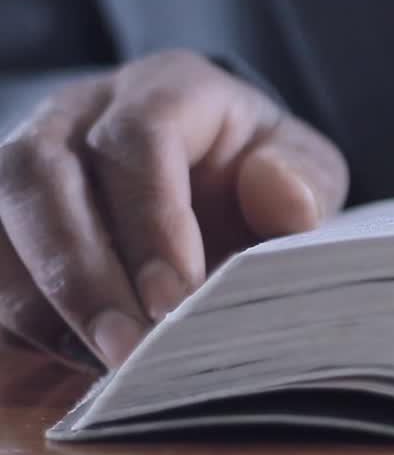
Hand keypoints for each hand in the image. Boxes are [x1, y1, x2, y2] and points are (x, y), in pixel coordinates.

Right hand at [0, 51, 346, 367]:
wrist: (211, 173)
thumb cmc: (256, 169)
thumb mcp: (300, 166)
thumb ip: (302, 181)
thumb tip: (284, 201)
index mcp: (162, 89)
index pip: (137, 138)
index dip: (151, 220)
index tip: (176, 297)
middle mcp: (75, 113)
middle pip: (40, 175)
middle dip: (80, 272)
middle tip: (127, 349)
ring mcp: (21, 164)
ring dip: (41, 302)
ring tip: (100, 365)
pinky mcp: (0, 220)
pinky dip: (23, 317)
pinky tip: (75, 357)